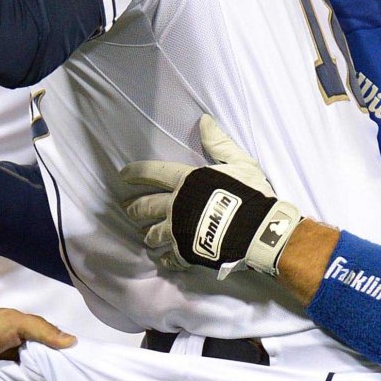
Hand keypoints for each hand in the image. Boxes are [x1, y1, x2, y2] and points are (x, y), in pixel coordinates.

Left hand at [0, 306, 75, 380]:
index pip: (55, 345)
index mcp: (29, 336)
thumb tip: (72, 342)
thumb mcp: (15, 321)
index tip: (87, 359)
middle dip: (62, 369)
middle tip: (78, 375)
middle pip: (51, 365)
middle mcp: (26, 355)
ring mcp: (18, 373)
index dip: (68, 351)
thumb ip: (43, 329)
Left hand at [116, 114, 301, 276]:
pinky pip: (169, 257)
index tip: (123, 174)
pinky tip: (163, 259)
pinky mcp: (185, 251)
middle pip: (145, 207)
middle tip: (127, 209)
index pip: (154, 173)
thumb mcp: (239, 162)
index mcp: (186, 181)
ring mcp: (177, 230)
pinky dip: (165, 259)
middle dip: (134, 208)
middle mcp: (175, 205)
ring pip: (152, 233)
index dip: (136, 172)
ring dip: (148, 234)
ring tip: (145, 236)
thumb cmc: (250, 193)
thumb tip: (204, 120)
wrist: (258, 229)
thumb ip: (219, 143)